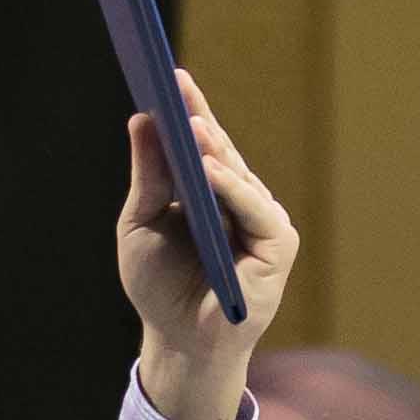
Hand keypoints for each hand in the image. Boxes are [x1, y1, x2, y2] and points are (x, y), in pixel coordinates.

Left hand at [121, 69, 296, 419]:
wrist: (177, 343)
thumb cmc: (159, 287)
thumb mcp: (141, 224)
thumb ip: (148, 175)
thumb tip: (142, 117)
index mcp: (211, 191)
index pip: (201, 142)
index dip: (187, 109)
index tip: (168, 75)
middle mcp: (241, 201)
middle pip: (221, 151)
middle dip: (198, 118)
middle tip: (176, 86)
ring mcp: (262, 222)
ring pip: (239, 175)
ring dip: (214, 149)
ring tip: (189, 124)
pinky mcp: (278, 248)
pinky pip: (256, 210)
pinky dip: (233, 189)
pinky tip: (210, 171)